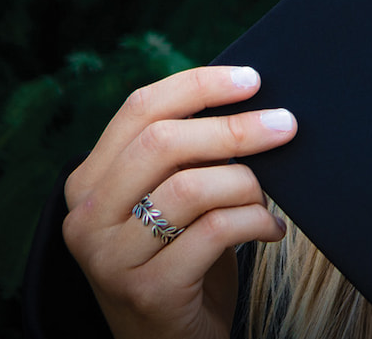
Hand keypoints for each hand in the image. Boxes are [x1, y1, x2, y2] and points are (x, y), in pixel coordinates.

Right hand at [62, 66, 297, 338]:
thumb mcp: (169, 203)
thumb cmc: (180, 260)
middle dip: (234, 129)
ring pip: (191, 188)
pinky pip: (215, 233)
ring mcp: (111, 258)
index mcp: (88, 182)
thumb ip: (185, 156)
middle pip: (163, 143)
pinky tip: (270, 229)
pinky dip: (256, 222)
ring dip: (247, 185)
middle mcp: (86, 218)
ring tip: (265, 199)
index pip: (139, 110)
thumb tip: (250, 99)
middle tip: (285, 126)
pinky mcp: (147, 292)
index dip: (199, 85)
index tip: (251, 79)